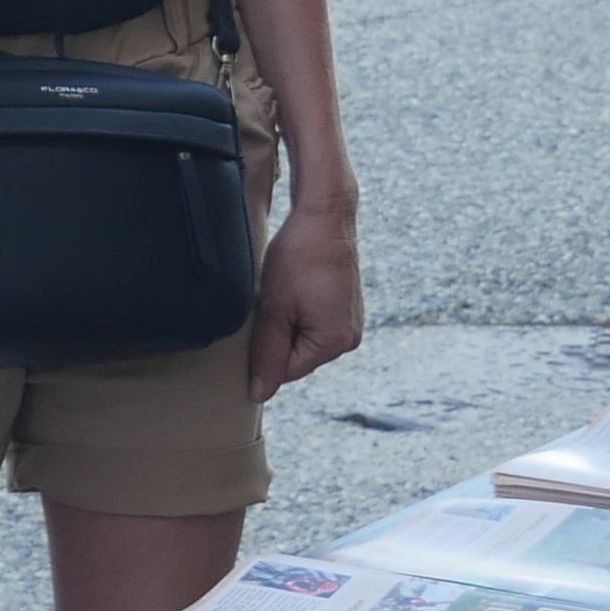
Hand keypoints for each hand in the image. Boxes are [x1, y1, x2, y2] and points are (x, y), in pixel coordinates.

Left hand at [245, 200, 364, 402]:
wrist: (324, 217)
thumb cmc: (299, 258)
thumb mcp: (274, 308)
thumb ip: (267, 354)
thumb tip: (260, 393)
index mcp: (334, 343)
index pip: (286, 372)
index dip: (264, 351)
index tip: (259, 321)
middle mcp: (349, 339)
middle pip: (296, 357)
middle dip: (277, 336)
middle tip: (272, 301)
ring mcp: (351, 323)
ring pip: (303, 340)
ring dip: (287, 323)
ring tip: (285, 292)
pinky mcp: (346, 308)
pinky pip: (314, 324)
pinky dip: (298, 312)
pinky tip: (295, 288)